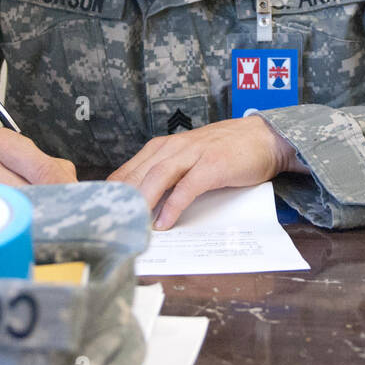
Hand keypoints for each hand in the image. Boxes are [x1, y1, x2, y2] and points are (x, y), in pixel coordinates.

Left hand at [107, 116, 306, 229]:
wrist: (264, 138)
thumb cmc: (224, 151)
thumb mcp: (187, 158)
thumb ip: (164, 175)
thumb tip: (139, 203)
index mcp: (161, 148)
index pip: (126, 172)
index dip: (111, 195)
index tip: (100, 217)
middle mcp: (172, 148)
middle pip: (136, 176)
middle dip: (121, 201)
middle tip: (109, 226)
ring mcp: (193, 155)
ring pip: (157, 178)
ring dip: (142, 202)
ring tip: (131, 225)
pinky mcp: (213, 165)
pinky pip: (187, 187)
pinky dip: (173, 206)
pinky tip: (164, 223)